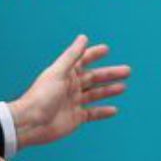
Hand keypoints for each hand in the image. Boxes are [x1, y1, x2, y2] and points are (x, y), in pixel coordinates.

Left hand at [9, 35, 129, 148]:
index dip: (94, 54)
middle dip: (110, 74)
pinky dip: (103, 112)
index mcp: (65, 74)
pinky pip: (93, 113)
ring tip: (123, 87)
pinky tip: (114, 110)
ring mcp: (74, 102)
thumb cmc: (42, 95)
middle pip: (94, 78)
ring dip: (109, 90)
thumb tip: (84, 38)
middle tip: (127, 71)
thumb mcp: (58, 72)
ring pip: (96, 94)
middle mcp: (70, 87)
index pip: (82, 61)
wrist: (32, 123)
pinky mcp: (76, 117)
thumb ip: (72, 56)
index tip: (106, 49)